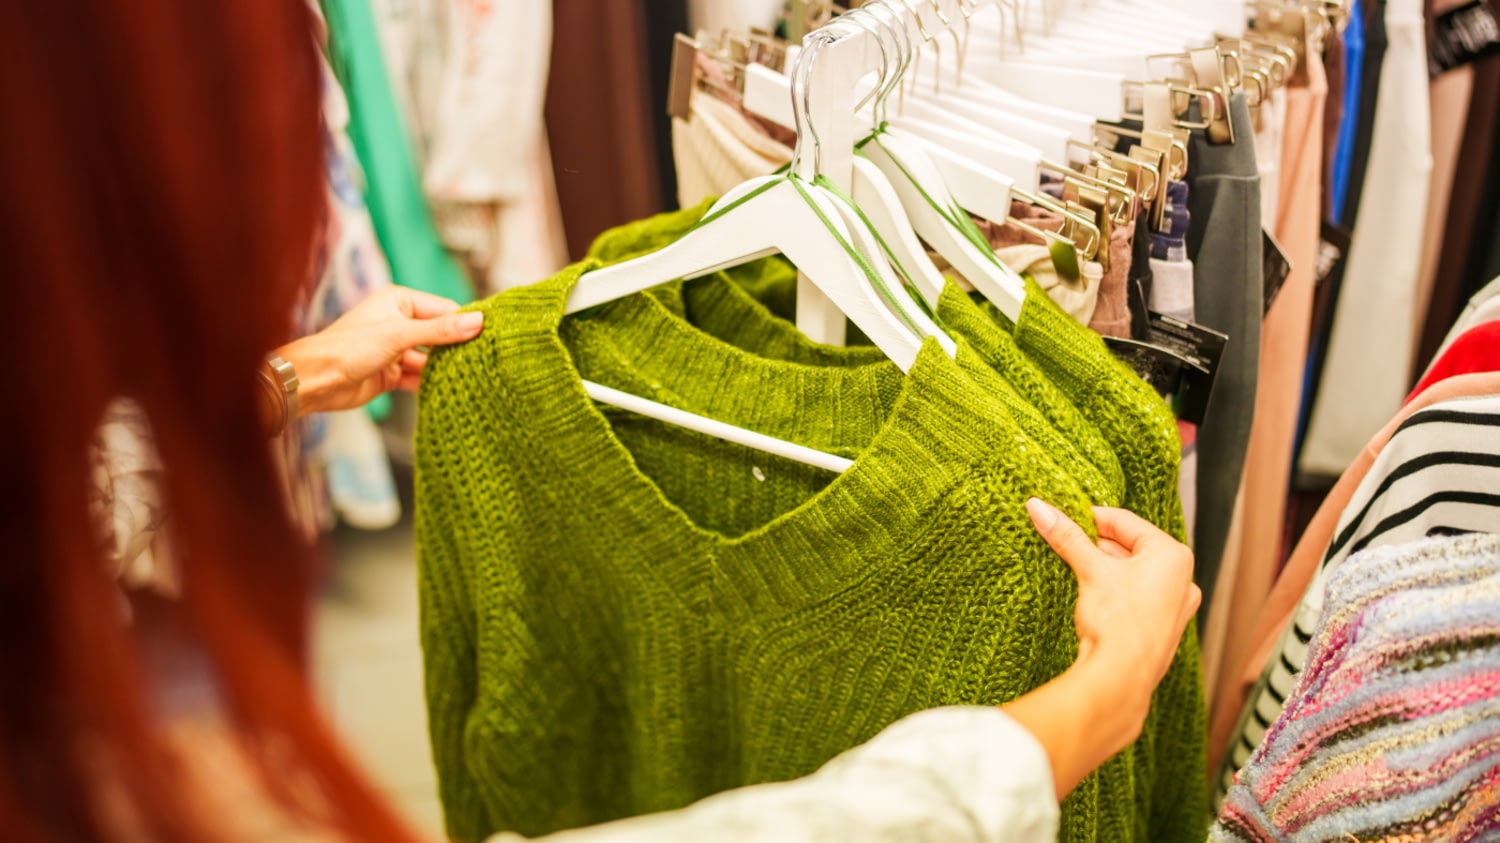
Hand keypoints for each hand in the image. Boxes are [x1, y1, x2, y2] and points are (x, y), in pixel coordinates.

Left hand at [275, 286, 483, 415]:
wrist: (316, 380)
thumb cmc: (348, 347)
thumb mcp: (399, 335)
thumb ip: (440, 330)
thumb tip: (478, 321)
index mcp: (400, 301)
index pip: (444, 309)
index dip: (466, 323)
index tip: (491, 337)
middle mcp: (399, 322)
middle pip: (440, 335)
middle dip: (458, 348)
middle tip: (486, 360)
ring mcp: (396, 349)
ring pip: (431, 358)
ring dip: (446, 369)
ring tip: (472, 378)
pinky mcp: (392, 373)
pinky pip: (420, 377)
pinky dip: (432, 384)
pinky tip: (450, 391)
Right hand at [1000, 500, 1198, 799]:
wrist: (1120, 679)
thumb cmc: (1118, 623)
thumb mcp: (1089, 570)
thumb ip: (1067, 536)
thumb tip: (1040, 507)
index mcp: (1173, 556)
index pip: (1126, 522)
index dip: (1091, 516)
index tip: (1066, 515)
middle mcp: (1182, 580)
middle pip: (1130, 547)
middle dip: (1097, 544)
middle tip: (1066, 540)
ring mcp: (1174, 607)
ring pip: (1132, 573)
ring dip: (1104, 568)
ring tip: (1076, 568)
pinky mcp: (1160, 629)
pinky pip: (1135, 597)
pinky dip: (1113, 591)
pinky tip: (1092, 596)